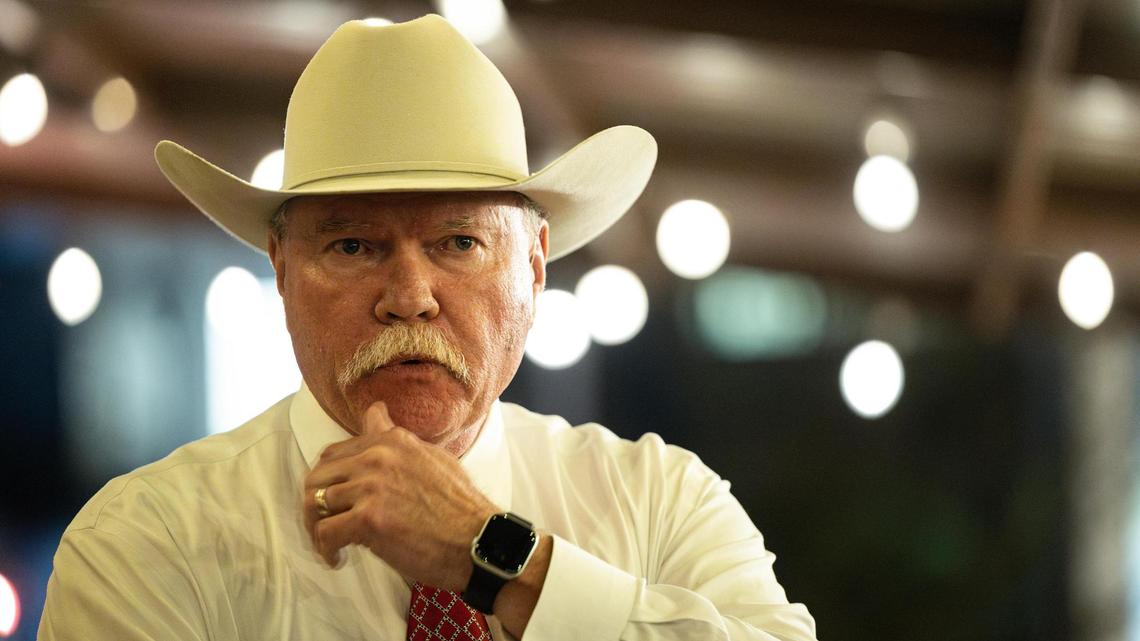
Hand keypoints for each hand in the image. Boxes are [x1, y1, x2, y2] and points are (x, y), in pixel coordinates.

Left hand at [302, 401, 498, 589]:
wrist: (477, 540)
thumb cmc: (460, 507)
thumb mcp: (433, 458)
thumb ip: (399, 440)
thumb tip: (377, 415)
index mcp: (392, 440)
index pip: (337, 451)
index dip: (330, 478)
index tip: (335, 497)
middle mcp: (378, 456)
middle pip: (319, 476)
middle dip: (315, 502)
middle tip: (326, 523)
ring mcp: (371, 486)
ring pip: (315, 503)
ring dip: (318, 528)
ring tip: (333, 544)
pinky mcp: (367, 519)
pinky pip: (325, 532)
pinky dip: (325, 549)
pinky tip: (338, 558)